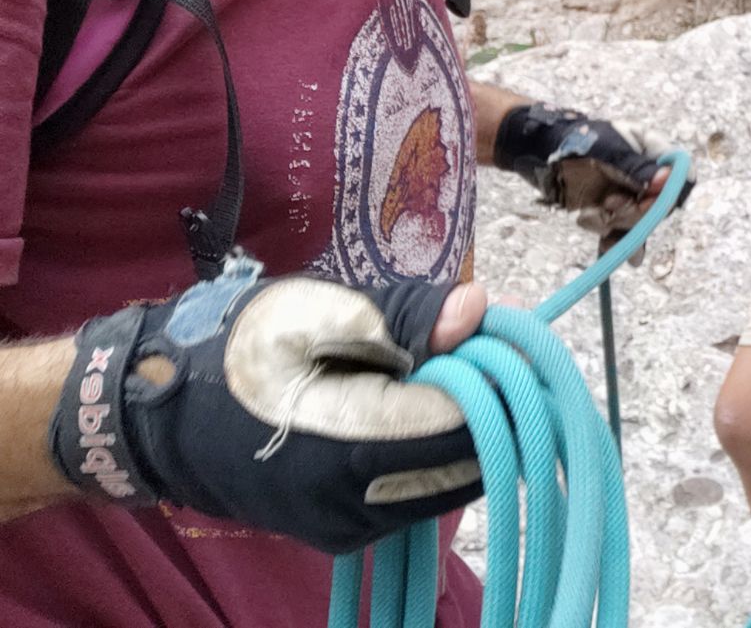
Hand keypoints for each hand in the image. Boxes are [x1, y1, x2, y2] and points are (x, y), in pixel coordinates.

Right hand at [52, 265, 483, 554]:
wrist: (156, 415)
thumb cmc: (237, 350)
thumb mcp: (322, 311)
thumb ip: (407, 315)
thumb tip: (479, 307)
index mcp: (351, 450)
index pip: (463, 426)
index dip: (498, 377)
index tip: (509, 336)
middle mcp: (355, 507)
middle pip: (465, 461)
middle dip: (490, 403)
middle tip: (490, 348)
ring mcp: (348, 526)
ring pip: (447, 482)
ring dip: (467, 428)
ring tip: (454, 369)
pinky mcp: (343, 529)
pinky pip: (416, 492)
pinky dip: (436, 450)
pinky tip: (424, 404)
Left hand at [495, 104, 682, 255]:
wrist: (542, 153)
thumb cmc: (577, 140)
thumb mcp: (608, 148)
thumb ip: (636, 167)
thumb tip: (666, 180)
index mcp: (654, 152)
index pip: (681, 175)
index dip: (671, 192)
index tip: (650, 198)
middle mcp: (648, 178)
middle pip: (660, 207)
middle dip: (635, 212)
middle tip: (610, 203)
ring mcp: (631, 197)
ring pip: (639, 224)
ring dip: (616, 224)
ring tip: (590, 214)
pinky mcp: (614, 213)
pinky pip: (623, 235)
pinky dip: (616, 244)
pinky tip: (611, 251)